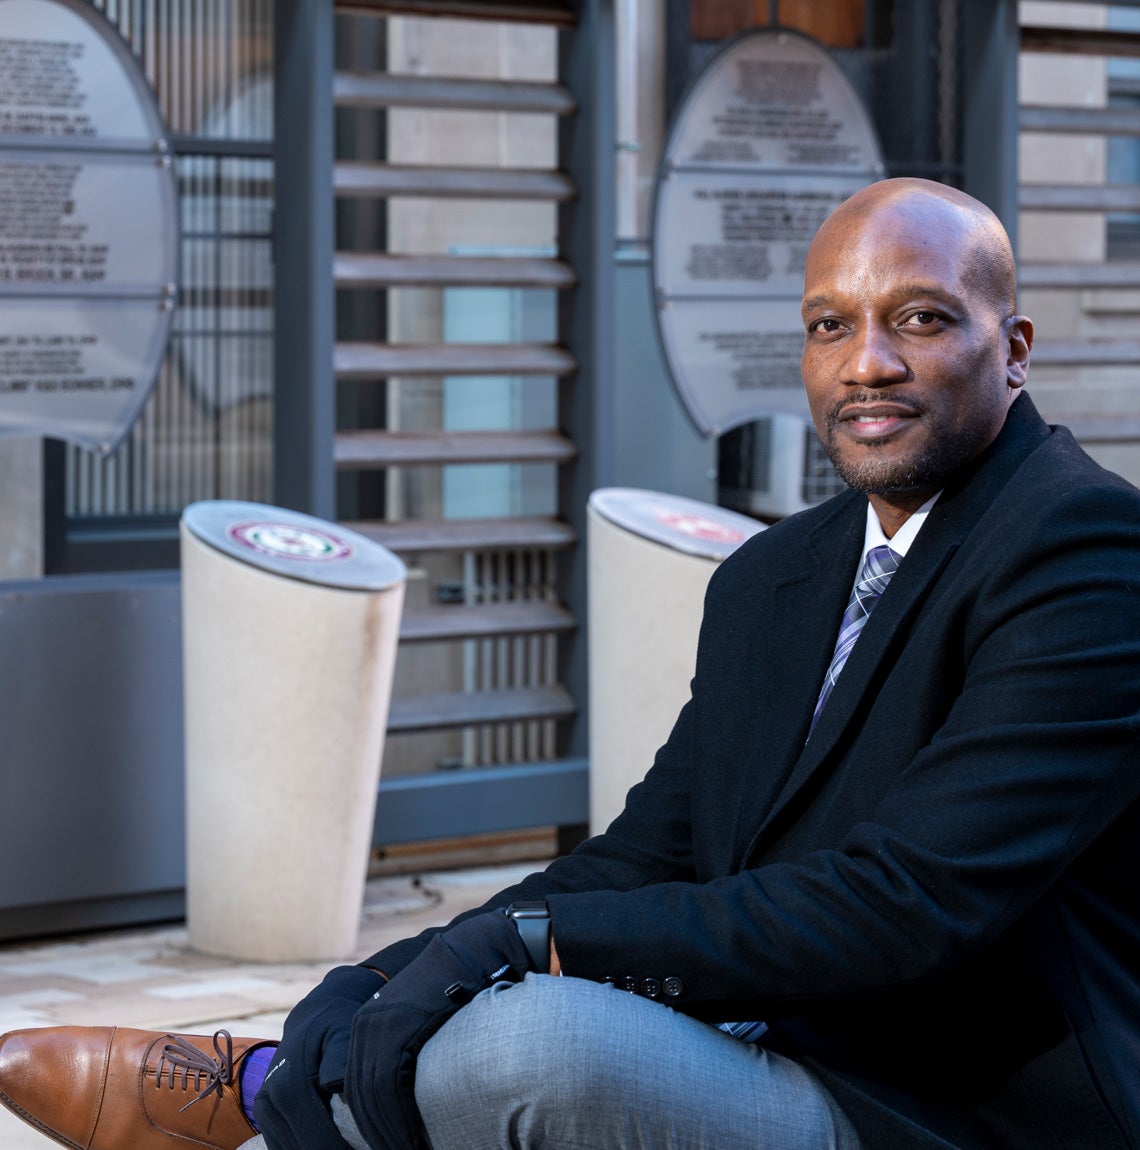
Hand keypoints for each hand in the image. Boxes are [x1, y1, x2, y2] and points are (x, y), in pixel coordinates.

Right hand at [253, 964, 387, 1149]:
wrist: (312, 1016)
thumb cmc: (335, 1025)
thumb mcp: (343, 1032)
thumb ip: (339, 1058)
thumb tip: (333, 1084)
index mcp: (289, 1087)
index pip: (319, 1143)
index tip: (374, 1148)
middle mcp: (270, 1103)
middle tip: (368, 1145)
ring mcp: (264, 1112)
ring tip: (353, 1143)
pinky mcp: (266, 1117)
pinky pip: (286, 1146)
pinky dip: (308, 1145)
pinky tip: (335, 1139)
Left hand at [342, 909, 535, 1149]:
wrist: (482, 950)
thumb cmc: (465, 990)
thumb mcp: (428, 1021)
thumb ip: (411, 1050)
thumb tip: (410, 1092)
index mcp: (371, 1024)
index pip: (357, 1086)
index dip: (368, 1122)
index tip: (382, 1145)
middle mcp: (367, 1022)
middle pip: (358, 1094)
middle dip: (375, 1132)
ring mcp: (379, 1021)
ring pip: (370, 1095)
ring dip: (387, 1132)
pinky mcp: (398, 1023)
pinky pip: (387, 1083)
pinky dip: (398, 1118)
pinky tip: (412, 1141)